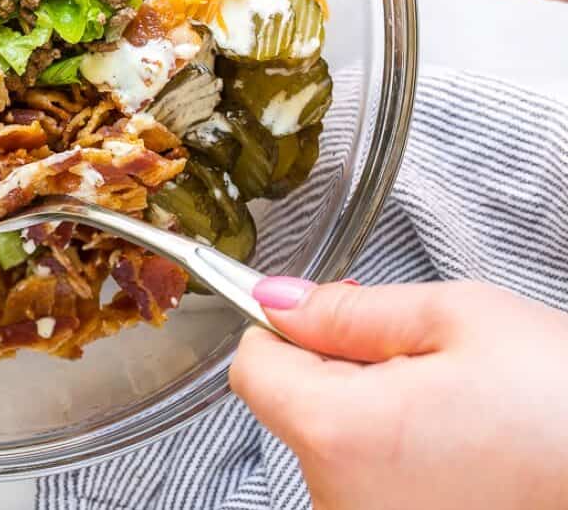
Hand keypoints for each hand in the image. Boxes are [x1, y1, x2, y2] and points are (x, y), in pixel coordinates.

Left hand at [230, 278, 567, 509]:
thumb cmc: (565, 403)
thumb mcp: (458, 319)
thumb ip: (348, 311)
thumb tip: (277, 301)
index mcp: (339, 433)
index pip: (253, 368)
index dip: (284, 329)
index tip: (326, 314)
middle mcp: (338, 500)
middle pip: (292, 408)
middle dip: (339, 370)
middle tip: (422, 362)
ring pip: (330, 445)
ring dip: (370, 414)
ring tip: (454, 411)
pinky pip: (364, 483)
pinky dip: (393, 456)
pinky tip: (456, 447)